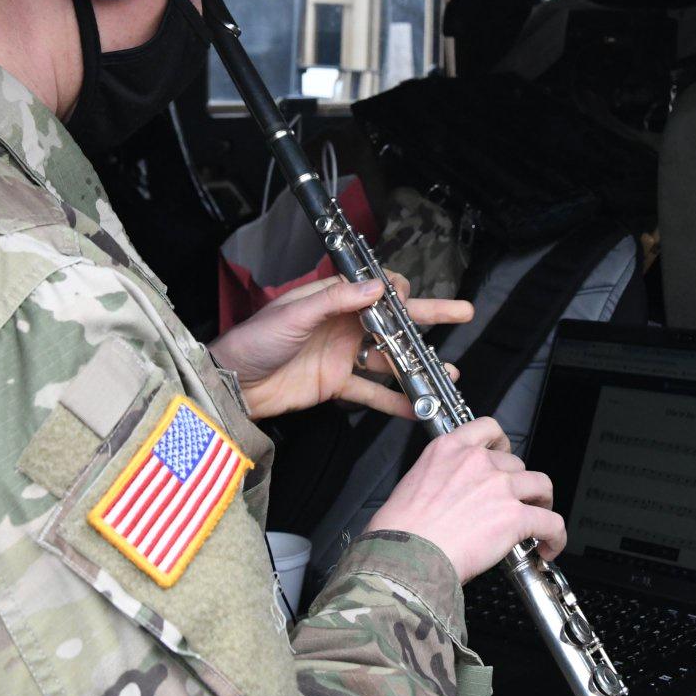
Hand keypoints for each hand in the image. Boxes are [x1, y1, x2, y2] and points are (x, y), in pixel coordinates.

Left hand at [208, 273, 471, 420]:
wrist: (232, 384)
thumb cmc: (254, 340)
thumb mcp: (293, 314)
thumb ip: (335, 300)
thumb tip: (375, 287)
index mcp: (332, 299)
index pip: (376, 288)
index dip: (398, 291)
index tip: (409, 299)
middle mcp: (343, 324)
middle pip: (393, 320)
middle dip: (429, 316)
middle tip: (463, 312)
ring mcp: (343, 355)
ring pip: (389, 358)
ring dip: (418, 366)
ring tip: (448, 374)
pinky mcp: (337, 385)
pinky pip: (372, 393)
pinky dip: (394, 401)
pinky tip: (418, 408)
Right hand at [367, 417, 564, 582]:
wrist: (405, 557)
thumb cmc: (401, 531)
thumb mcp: (413, 484)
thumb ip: (441, 479)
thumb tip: (454, 495)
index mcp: (449, 449)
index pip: (488, 428)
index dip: (502, 444)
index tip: (503, 455)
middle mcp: (477, 462)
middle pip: (516, 463)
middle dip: (517, 484)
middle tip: (513, 504)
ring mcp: (499, 487)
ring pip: (540, 485)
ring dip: (542, 502)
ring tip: (539, 521)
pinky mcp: (515, 516)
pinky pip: (551, 521)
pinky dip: (555, 536)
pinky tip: (549, 546)